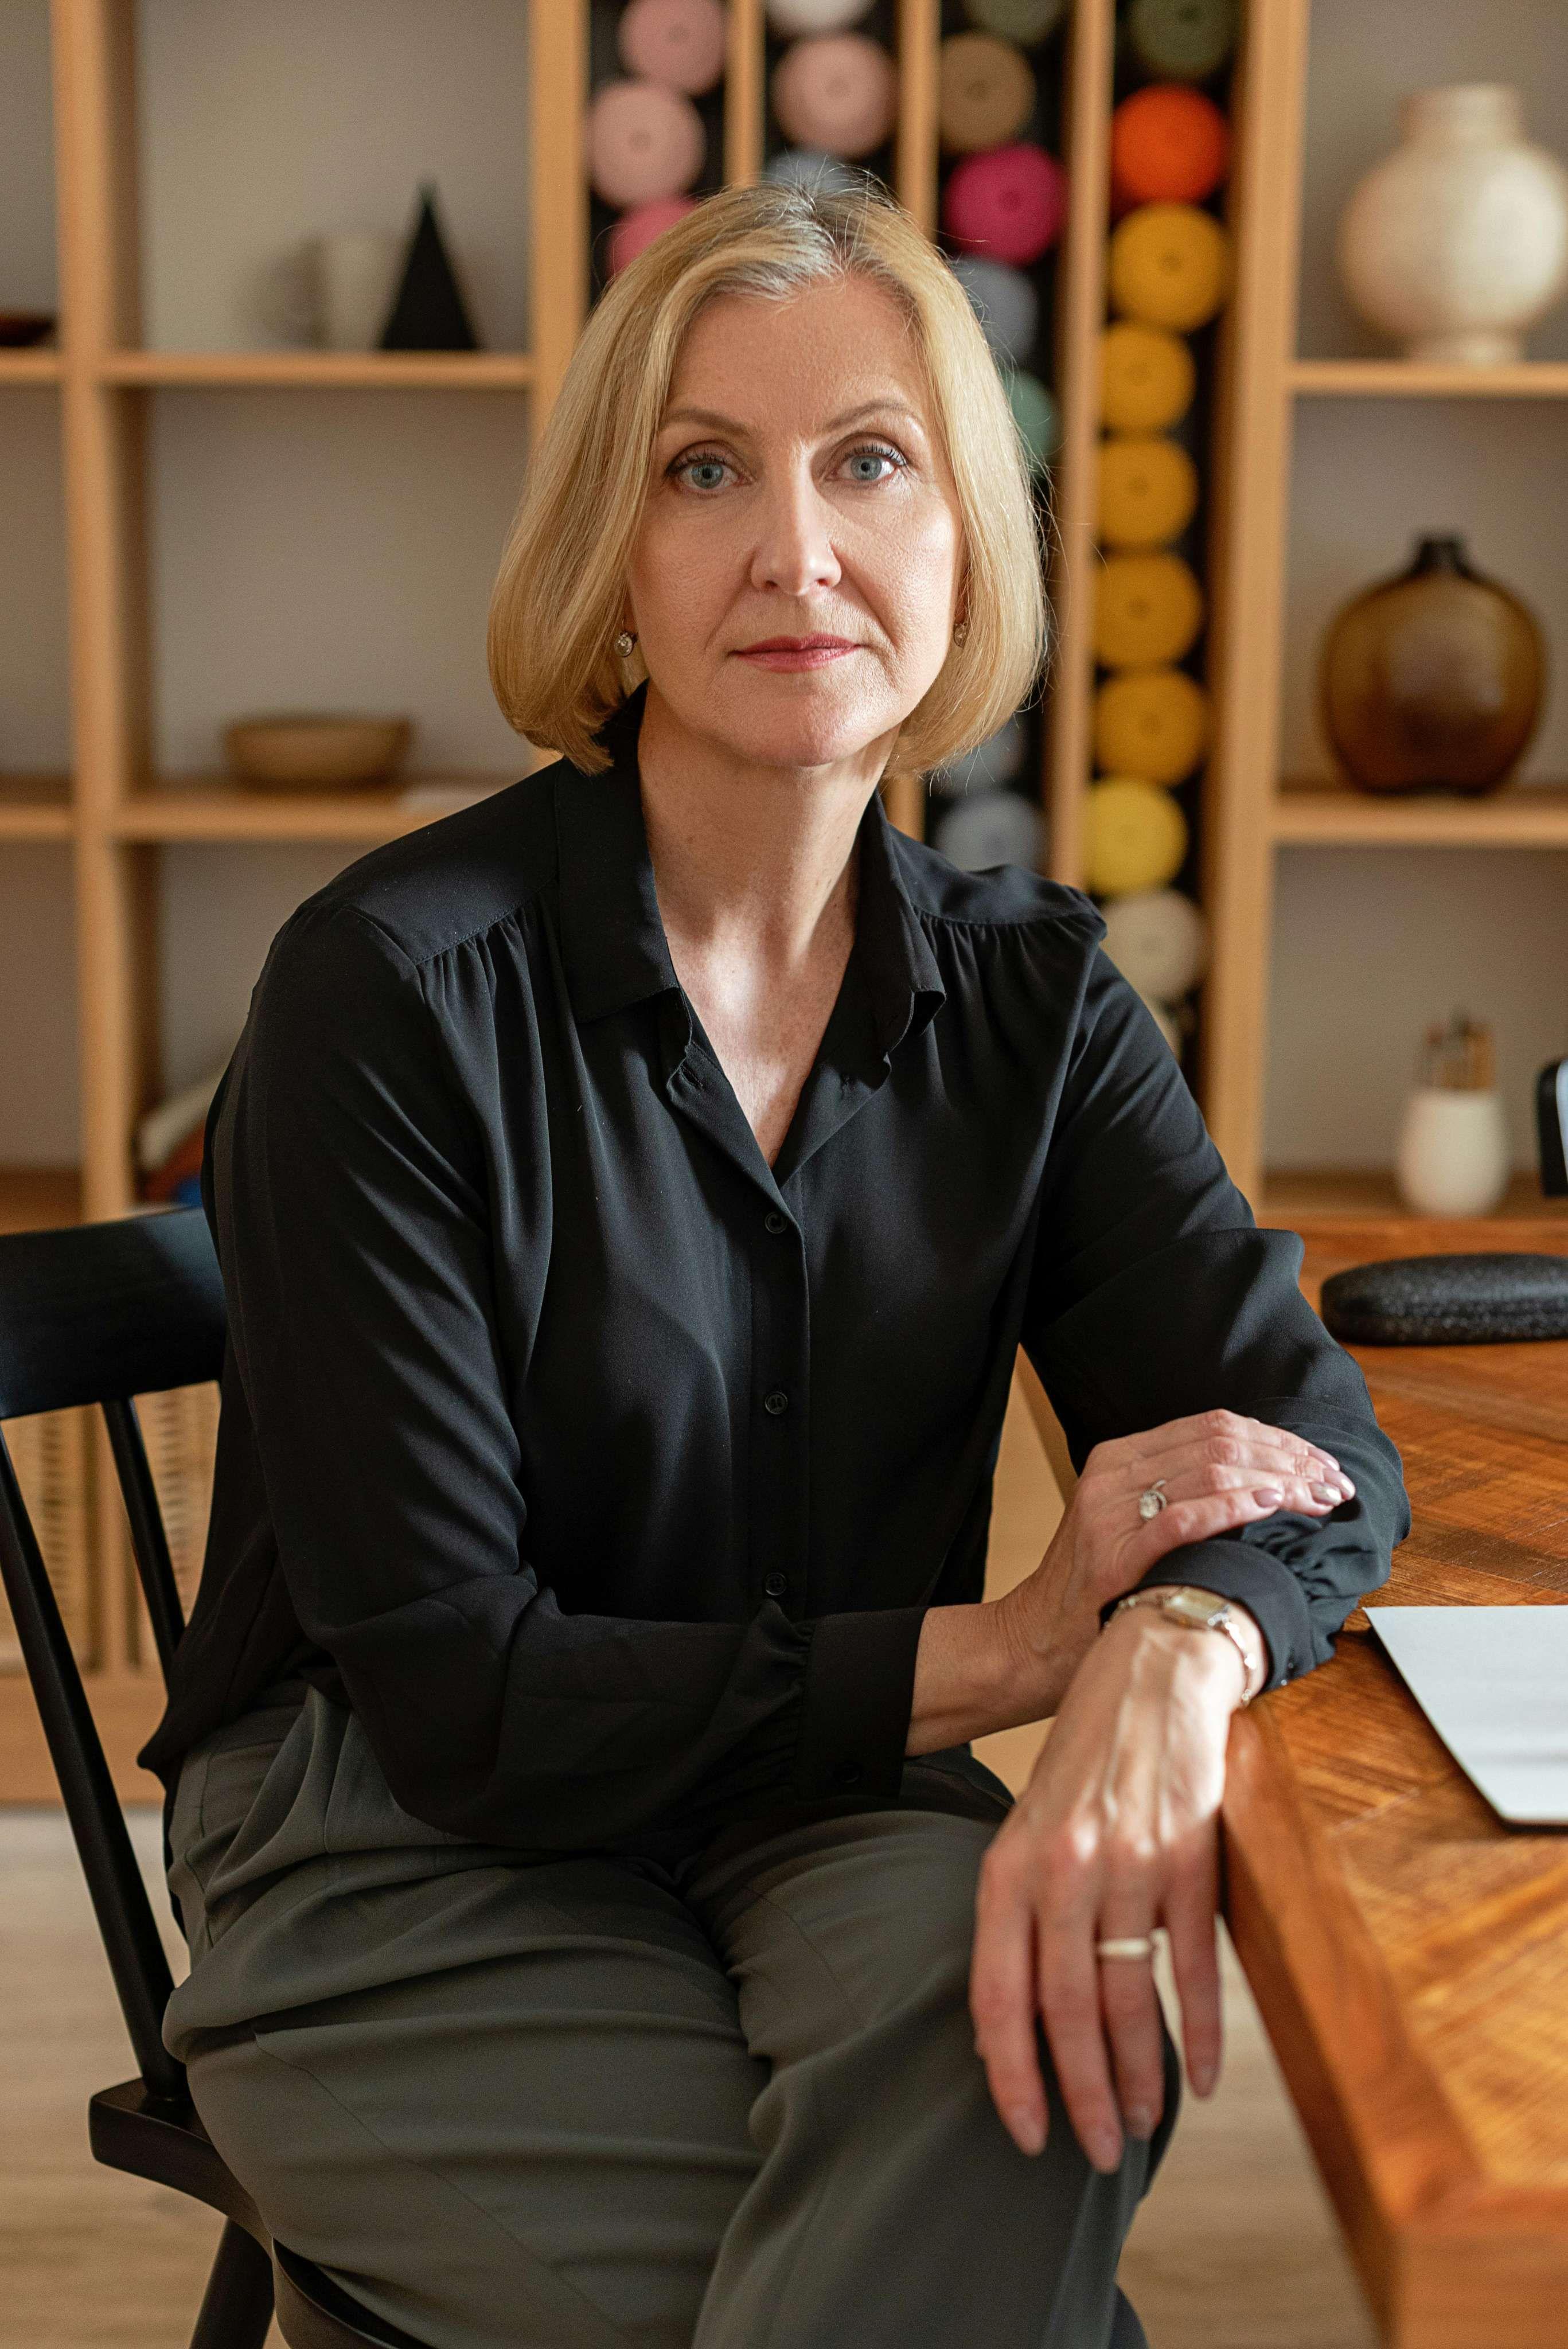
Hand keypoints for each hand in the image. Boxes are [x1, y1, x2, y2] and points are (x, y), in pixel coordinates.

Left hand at [969, 1605, 1247, 2170]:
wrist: (1151, 1674)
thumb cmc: (1085, 1763)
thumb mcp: (1029, 1830)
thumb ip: (1020, 1916)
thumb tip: (1015, 2024)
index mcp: (1009, 1868)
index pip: (997, 1995)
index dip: (1010, 2076)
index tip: (1027, 2135)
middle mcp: (1062, 1872)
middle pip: (1066, 2013)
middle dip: (1080, 2097)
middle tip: (1098, 2154)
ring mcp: (1128, 1867)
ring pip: (1129, 2001)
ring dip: (1139, 2076)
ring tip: (1142, 2125)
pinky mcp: (1189, 1861)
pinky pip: (1194, 1968)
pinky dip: (1203, 2031)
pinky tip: (1206, 2075)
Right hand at [994, 1407, 1352, 1716]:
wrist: (1033, 1643)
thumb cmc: (1095, 1592)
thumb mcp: (1129, 1524)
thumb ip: (1180, 1495)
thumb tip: (1265, 1485)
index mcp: (1119, 1457)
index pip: (1213, 1425)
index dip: (1277, 1439)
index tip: (1320, 1464)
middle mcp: (1113, 1473)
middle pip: (1219, 1441)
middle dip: (1289, 1459)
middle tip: (1334, 1484)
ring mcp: (1110, 1512)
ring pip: (1210, 1470)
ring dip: (1278, 1481)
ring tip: (1320, 1498)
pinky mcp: (1113, 1555)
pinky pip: (1183, 1517)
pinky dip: (1234, 1507)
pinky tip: (1272, 1507)